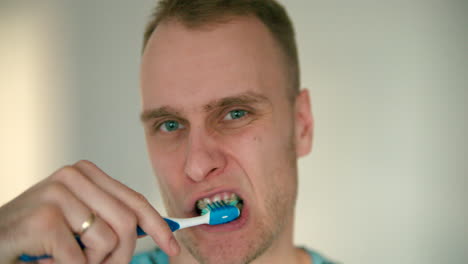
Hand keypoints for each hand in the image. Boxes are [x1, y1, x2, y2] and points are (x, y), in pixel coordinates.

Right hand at [0, 160, 178, 263]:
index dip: (158, 225)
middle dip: (122, 256)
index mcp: (87, 174)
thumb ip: (110, 219)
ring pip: (107, 242)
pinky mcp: (44, 217)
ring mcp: (58, 193)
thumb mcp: (78, 222)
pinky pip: (79, 259)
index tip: (173, 245)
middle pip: (127, 223)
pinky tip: (45, 261)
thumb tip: (153, 229)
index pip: (135, 200)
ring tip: (65, 259)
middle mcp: (74, 176)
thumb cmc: (36, 236)